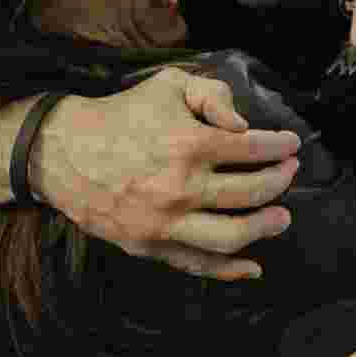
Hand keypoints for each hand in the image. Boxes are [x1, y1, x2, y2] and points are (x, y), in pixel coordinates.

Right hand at [31, 67, 300, 280]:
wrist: (64, 152)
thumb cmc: (122, 114)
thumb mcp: (168, 86)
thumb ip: (212, 96)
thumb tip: (243, 126)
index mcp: (189, 143)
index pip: (253, 149)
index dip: (279, 146)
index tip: (291, 144)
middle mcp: (181, 187)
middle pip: (251, 192)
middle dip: (280, 181)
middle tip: (290, 173)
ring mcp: (165, 221)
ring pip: (231, 235)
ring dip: (265, 227)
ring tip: (282, 218)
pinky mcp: (150, 245)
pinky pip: (197, 264)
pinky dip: (229, 270)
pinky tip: (253, 267)